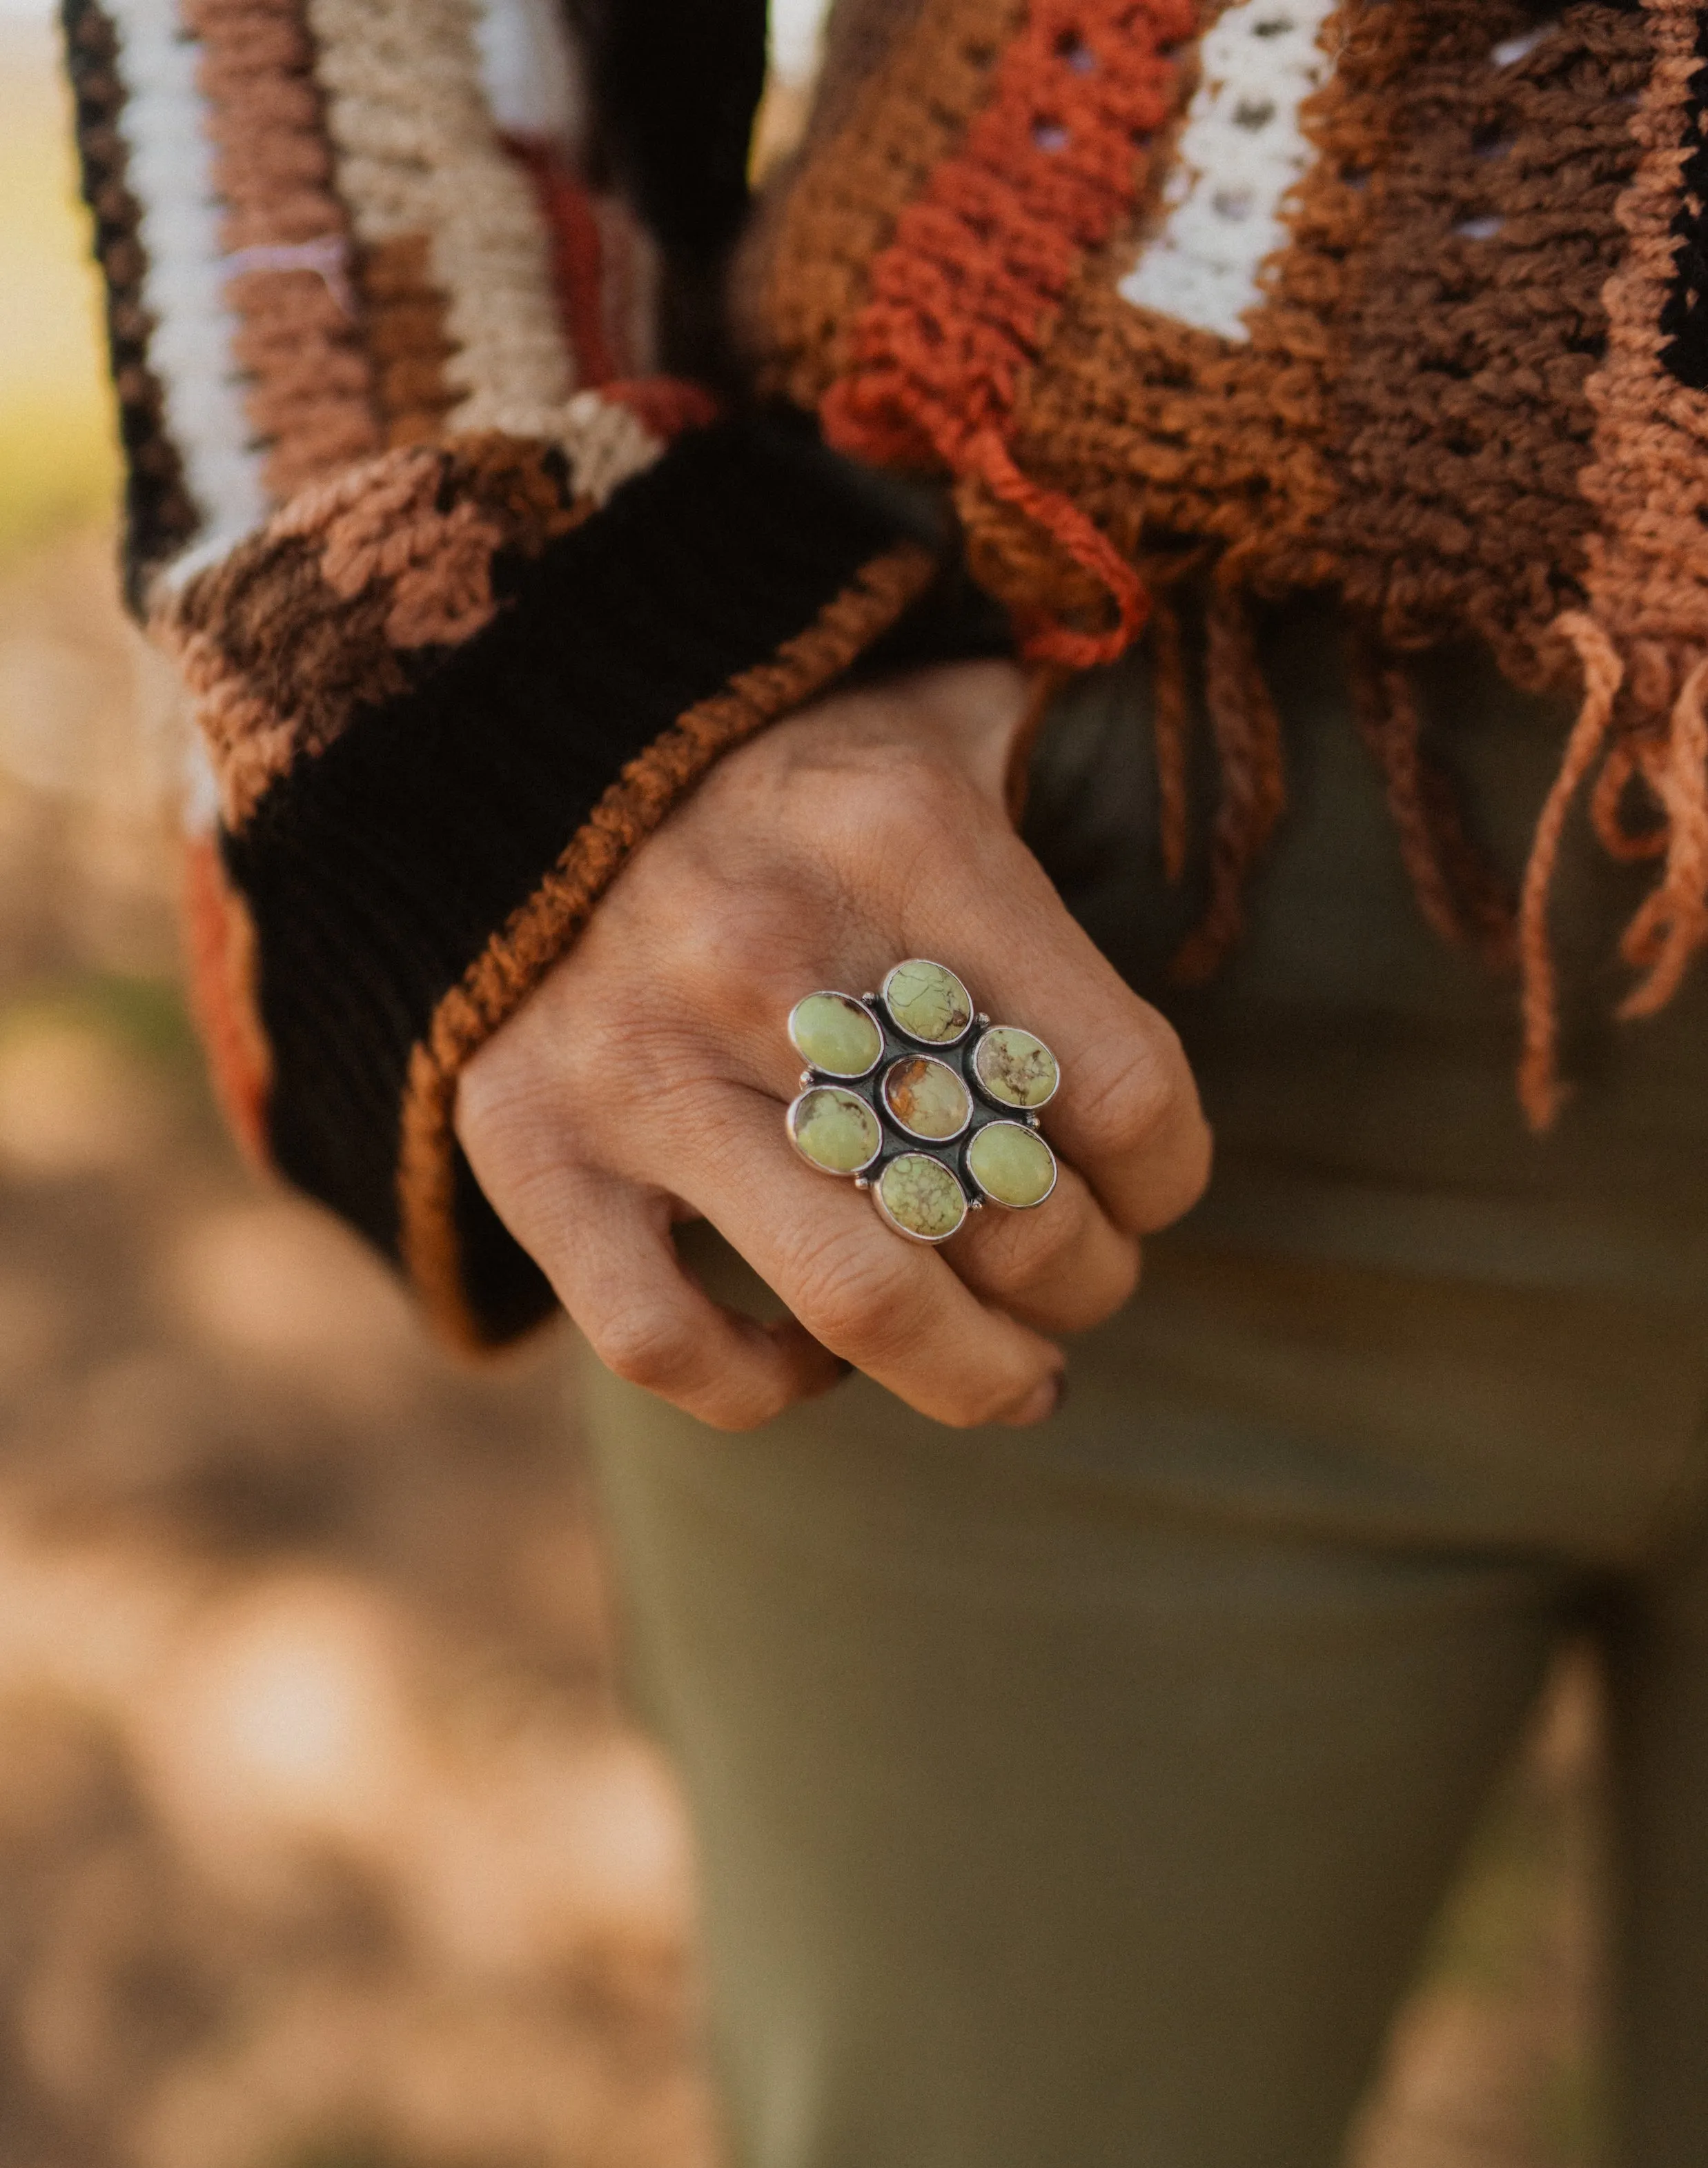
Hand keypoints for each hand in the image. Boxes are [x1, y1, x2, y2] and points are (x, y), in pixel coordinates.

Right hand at [456, 659, 1210, 1430]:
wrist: (493, 745)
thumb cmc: (771, 757)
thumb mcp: (933, 706)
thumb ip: (1059, 750)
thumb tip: (1167, 771)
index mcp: (902, 836)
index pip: (1123, 1090)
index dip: (1170, 1176)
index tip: (1151, 1185)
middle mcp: (769, 954)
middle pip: (1012, 1216)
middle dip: (1087, 1282)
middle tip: (1082, 1275)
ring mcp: (638, 1063)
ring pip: (864, 1306)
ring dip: (975, 1372)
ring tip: (1009, 1371)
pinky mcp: (528, 1146)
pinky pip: (667, 1342)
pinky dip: (766, 1384)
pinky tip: (812, 1353)